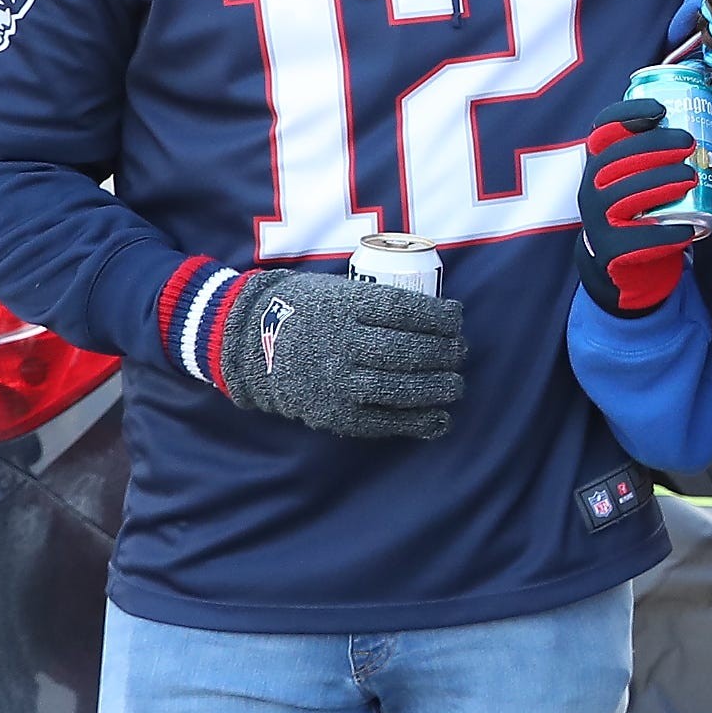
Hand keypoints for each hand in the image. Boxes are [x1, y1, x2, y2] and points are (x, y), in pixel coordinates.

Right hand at [212, 270, 465, 439]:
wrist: (251, 343)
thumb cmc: (306, 311)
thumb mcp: (336, 290)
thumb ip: (379, 302)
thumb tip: (444, 316)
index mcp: (342, 306)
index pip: (403, 310)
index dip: (438, 316)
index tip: (457, 317)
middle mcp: (341, 343)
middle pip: (406, 350)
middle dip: (444, 353)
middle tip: (460, 352)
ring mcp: (337, 381)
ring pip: (400, 387)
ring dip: (438, 388)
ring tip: (455, 384)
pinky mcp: (335, 413)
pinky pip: (384, 421)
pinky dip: (418, 422)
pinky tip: (441, 418)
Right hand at [578, 101, 705, 317]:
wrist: (627, 265)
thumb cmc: (648, 209)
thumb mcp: (659, 178)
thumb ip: (690, 155)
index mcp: (602, 163)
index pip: (604, 130)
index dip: (627, 115)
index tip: (660, 109)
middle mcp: (592, 187)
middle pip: (615, 160)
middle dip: (653, 146)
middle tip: (688, 144)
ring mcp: (597, 219)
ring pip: (623, 196)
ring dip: (658, 183)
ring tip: (691, 177)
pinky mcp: (609, 250)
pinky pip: (634, 241)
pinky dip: (663, 234)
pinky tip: (688, 229)